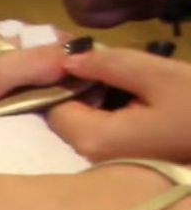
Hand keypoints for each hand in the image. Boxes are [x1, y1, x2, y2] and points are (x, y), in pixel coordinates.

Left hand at [47, 46, 190, 161]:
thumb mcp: (157, 75)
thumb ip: (109, 65)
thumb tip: (68, 58)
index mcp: (93, 138)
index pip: (52, 104)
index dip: (60, 76)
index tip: (76, 50)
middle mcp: (91, 155)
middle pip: (64, 113)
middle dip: (78, 83)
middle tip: (96, 53)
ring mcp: (107, 159)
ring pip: (84, 117)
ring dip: (95, 93)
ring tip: (113, 66)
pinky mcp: (123, 155)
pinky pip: (102, 125)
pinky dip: (108, 105)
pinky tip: (127, 88)